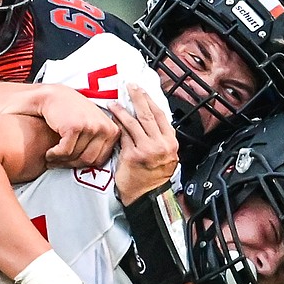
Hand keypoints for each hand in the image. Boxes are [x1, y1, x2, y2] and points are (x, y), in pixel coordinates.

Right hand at [35, 85, 119, 168]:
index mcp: (112, 130)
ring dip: (60, 160)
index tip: (70, 162)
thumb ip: (99, 143)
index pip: (100, 160)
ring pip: (75, 157)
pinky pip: (64, 151)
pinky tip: (49, 152)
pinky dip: (54, 155)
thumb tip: (97, 166)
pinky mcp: (75, 127)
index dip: (82, 164)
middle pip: (88, 160)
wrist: (54, 96)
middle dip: (71, 164)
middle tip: (58, 162)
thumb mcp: (93, 125)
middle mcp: (104, 128)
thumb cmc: (72, 113)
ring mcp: (90, 127)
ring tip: (52, 158)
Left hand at [110, 84, 179, 203]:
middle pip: (149, 115)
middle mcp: (162, 145)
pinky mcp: (134, 155)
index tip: (143, 90)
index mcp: (171, 143)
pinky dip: (118, 123)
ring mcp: (148, 150)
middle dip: (139, 97)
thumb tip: (148, 120)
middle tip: (130, 85)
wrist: (146, 197)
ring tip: (115, 100)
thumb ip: (158, 139)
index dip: (151, 101)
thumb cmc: (151, 178)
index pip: (161, 116)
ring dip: (124, 109)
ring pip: (135, 123)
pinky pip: (125, 135)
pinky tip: (112, 116)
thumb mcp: (163, 157)